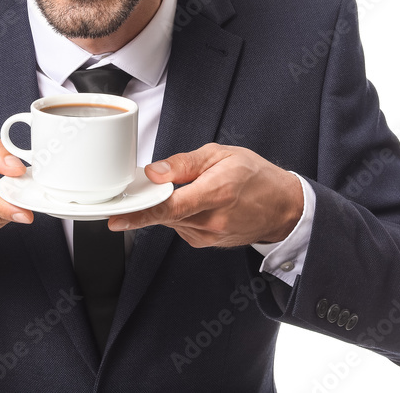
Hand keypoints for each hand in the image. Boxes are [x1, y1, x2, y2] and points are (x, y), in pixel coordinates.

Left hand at [108, 144, 302, 247]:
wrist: (283, 206)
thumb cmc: (256, 176)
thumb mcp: (221, 155)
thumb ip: (183, 164)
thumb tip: (154, 172)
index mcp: (215, 194)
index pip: (169, 208)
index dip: (140, 214)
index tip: (116, 219)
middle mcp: (212, 221)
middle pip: (165, 215)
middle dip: (153, 200)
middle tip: (153, 185)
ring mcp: (210, 236)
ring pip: (171, 221)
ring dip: (171, 205)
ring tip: (194, 189)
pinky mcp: (207, 243)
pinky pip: (181, 227)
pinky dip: (181, 214)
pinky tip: (198, 203)